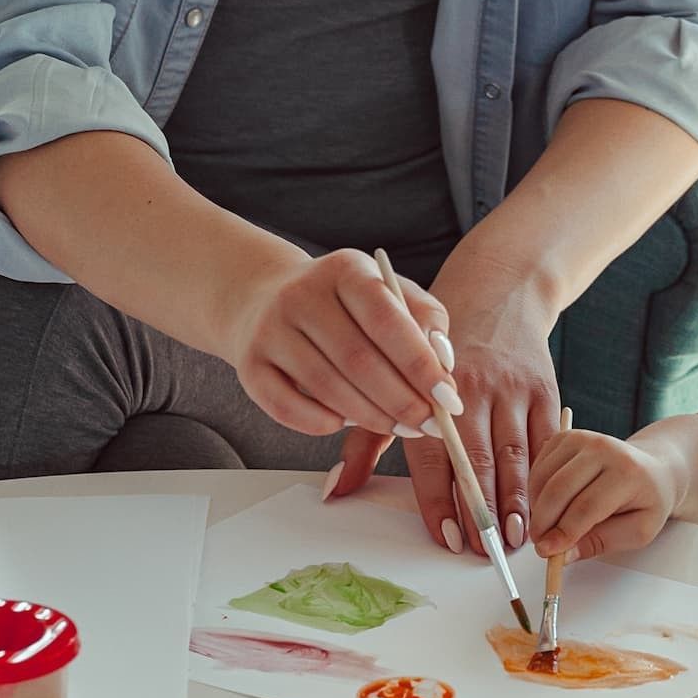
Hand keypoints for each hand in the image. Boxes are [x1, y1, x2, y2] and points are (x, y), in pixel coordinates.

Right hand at [226, 249, 451, 440]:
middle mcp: (301, 294)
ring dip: (370, 416)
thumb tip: (445, 362)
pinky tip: (346, 423)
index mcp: (344, 270)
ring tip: (399, 427)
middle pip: (357, 359)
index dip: (420, 363)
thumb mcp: (386, 291)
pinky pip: (288, 407)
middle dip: (401, 400)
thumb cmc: (341, 302)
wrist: (262, 297)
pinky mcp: (249, 365)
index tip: (448, 398)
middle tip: (429, 425)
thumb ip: (424, 318)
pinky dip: (322, 423)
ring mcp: (270, 330)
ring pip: (326, 387)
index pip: (386, 318)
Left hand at [329, 255, 557, 551]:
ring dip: (517, 502)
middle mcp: (472, 387)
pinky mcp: (545, 388)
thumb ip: (367, 440)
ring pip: (516, 455)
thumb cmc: (434, 351)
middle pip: (478, 461)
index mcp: (428, 387)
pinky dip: (544, 476)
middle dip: (480, 512)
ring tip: (515, 538)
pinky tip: (541, 505)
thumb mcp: (391, 381)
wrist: (497, 295)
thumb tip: (335, 491)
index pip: (433, 455)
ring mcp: (513, 388)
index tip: (445, 539)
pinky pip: (547, 441)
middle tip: (482, 551)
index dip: (440, 501)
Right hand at [531, 431, 678, 561]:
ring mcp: (582, 439)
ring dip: (537, 508)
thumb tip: (564, 555)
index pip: (586, 507)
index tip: (549, 551)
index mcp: (627, 473)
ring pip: (544, 478)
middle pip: (559, 489)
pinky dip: (535, 491)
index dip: (563, 533)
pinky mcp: (566, 437)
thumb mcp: (637, 531)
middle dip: (543, 522)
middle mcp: (603, 449)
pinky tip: (547, 506)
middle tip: (540, 544)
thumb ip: (600, 543)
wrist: (654, 469)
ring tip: (544, 527)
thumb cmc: (648, 500)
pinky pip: (539, 467)